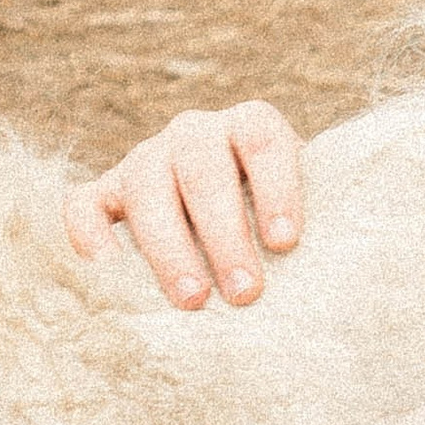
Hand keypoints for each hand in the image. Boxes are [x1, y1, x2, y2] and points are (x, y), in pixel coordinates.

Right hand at [62, 102, 303, 308]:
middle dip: (225, 234)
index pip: (262, 139)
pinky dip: (89, 233)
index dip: (276, 188)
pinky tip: (110, 271)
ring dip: (170, 246)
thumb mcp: (306, 213)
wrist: (231, 218)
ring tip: (193, 300)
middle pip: (203, 169)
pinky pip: (82, 203)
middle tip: (246, 292)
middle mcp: (194, 132)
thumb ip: (320, 228)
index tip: (286, 244)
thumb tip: (341, 279)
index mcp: (249, 124)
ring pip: (146, 185)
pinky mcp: (105, 191)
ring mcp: (145, 157)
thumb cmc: (277, 224)